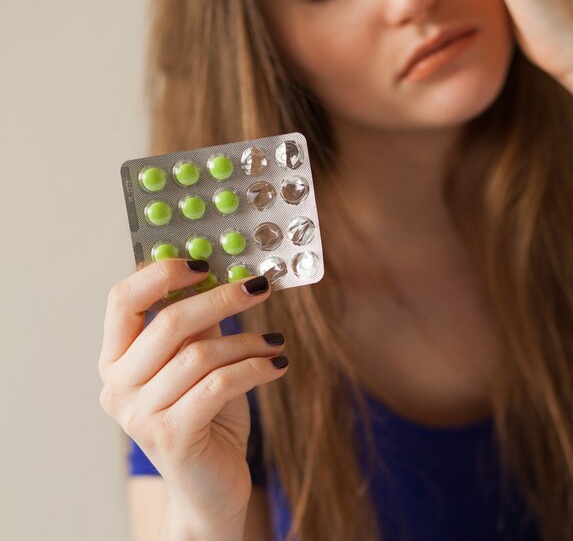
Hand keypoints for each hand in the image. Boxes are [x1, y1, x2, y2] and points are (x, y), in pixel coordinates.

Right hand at [98, 260, 287, 519]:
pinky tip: (278, 363)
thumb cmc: (204, 417)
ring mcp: (139, 414)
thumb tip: (222, 276)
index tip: (205, 263)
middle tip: (258, 287)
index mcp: (115, 359)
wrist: (208, 487)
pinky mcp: (171, 435)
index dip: (162, 274)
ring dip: (247, 341)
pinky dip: (255, 367)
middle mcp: (117, 386)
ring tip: (274, 342)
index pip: (123, 300)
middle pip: (167, 322)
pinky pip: (219, 384)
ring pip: (199, 353)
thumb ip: (198, 325)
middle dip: (221, 298)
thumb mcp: (196, 363)